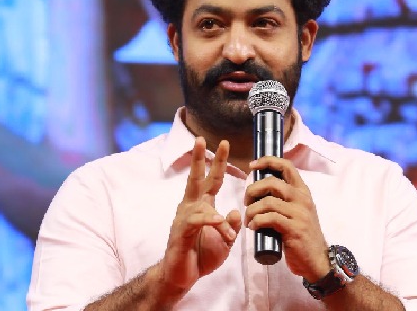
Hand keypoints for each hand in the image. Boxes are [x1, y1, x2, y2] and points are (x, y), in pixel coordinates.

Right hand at [159, 137, 241, 291]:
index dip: (218, 162)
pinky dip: (208, 220)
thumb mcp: (224, 241)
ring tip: (228, 233)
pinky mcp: (180, 232)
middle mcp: (191, 207)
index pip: (212, 180)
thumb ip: (231, 225)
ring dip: (218, 218)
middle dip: (199, 159)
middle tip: (201, 139)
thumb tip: (236, 211)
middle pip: (196, 178)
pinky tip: (217, 222)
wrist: (181, 276)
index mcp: (202, 206)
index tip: (224, 143)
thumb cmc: (201, 256)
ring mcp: (183, 219)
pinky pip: (194, 220)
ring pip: (200, 204)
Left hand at [244, 157, 328, 281]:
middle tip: (246, 202)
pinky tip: (253, 227)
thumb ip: (284, 199)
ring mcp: (299, 214)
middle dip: (253, 190)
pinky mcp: (294, 229)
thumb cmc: (303, 235)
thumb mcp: (298, 211)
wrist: (317, 260)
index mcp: (303, 191)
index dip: (268, 161)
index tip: (252, 165)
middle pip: (272, 182)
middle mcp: (302, 199)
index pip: (286, 166)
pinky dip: (256, 221)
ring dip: (251, 210)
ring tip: (248, 219)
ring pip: (267, 202)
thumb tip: (260, 189)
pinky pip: (269, 219)